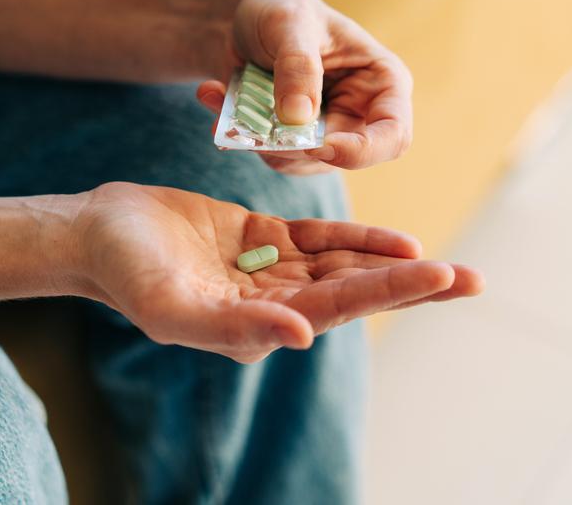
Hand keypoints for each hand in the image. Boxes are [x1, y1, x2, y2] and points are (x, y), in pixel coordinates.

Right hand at [72, 182, 482, 362]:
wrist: (97, 234)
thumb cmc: (126, 273)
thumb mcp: (171, 305)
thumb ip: (235, 328)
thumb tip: (303, 337)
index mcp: (259, 327)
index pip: (338, 308)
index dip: (391, 289)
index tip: (439, 274)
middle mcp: (275, 305)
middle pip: (358, 293)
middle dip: (416, 287)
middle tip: (475, 281)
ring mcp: (272, 273)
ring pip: (348, 268)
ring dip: (397, 263)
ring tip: (452, 269)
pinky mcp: (264, 240)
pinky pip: (323, 240)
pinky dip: (360, 239)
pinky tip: (400, 240)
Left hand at [197, 0, 412, 174]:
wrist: (241, 16)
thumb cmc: (279, 8)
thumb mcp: (288, 24)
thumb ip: (297, 67)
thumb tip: (298, 119)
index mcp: (383, 81)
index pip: (393, 135)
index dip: (361, 150)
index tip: (315, 144)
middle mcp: (362, 113)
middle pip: (342, 158)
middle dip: (292, 145)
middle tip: (250, 123)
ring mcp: (329, 131)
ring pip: (302, 163)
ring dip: (259, 139)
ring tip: (222, 96)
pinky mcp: (296, 142)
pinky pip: (271, 156)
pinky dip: (240, 134)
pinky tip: (215, 96)